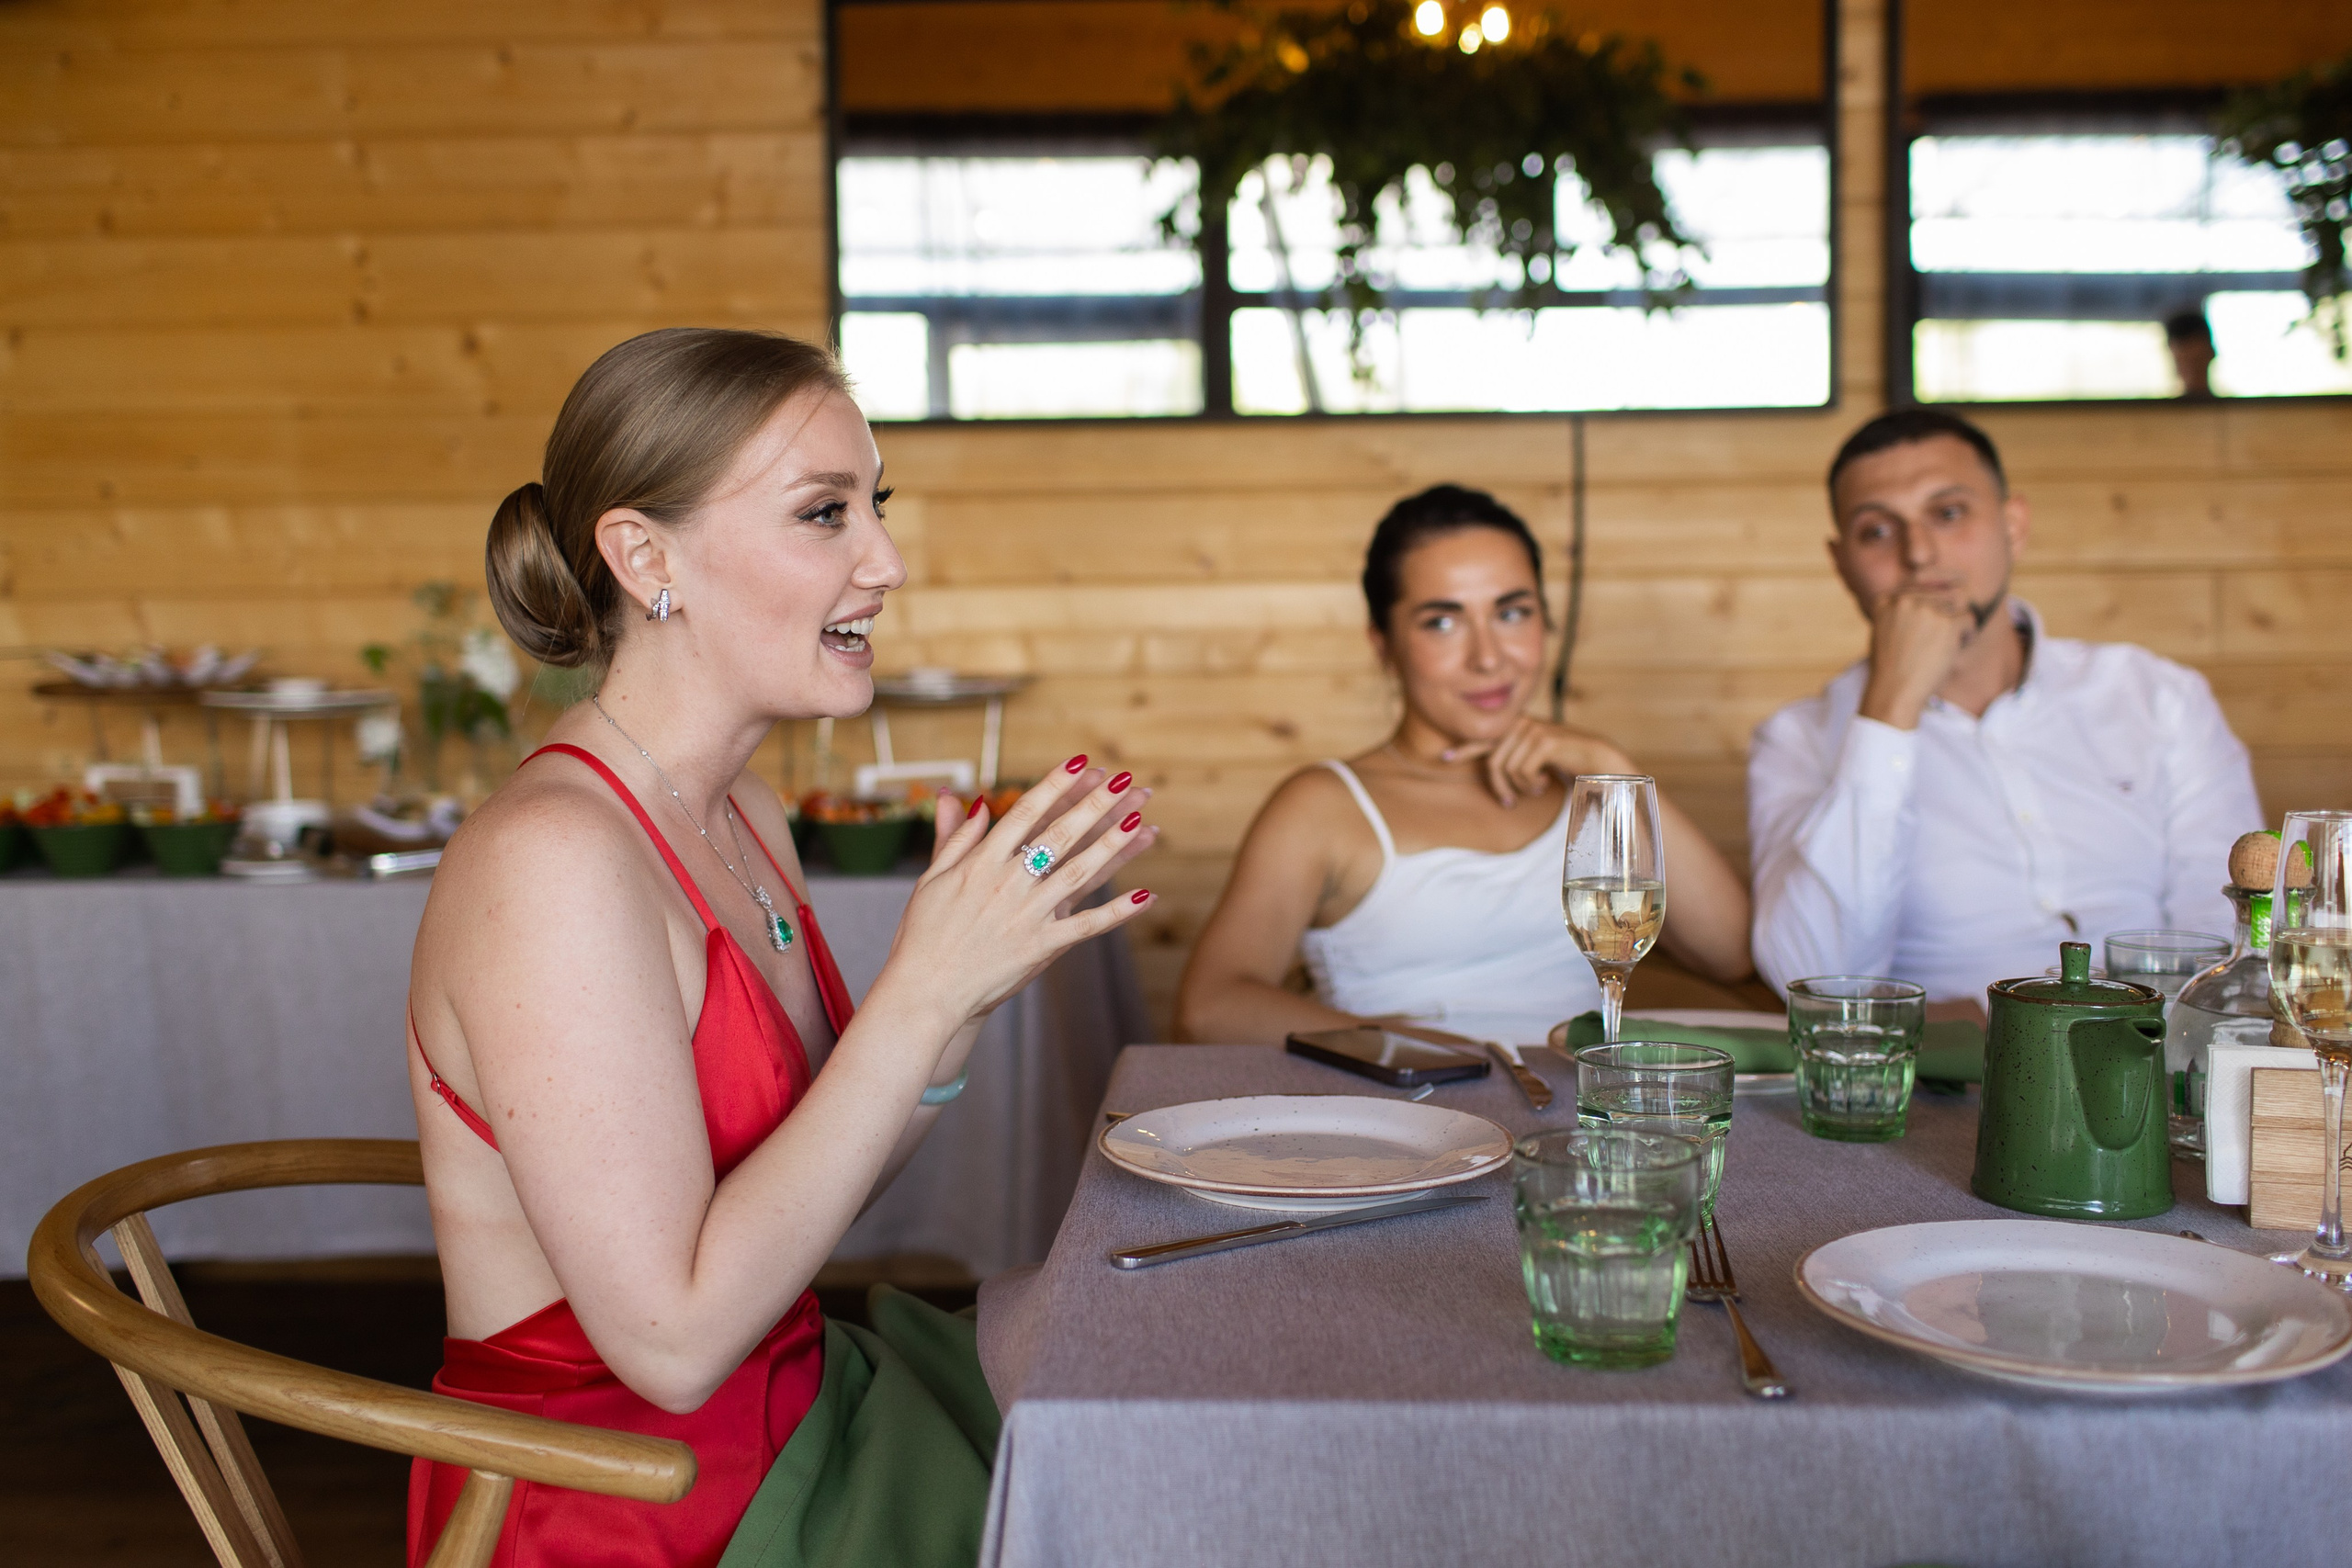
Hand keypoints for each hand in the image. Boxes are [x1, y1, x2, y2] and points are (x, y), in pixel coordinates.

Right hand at [879, 757, 1158, 1029]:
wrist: (925, 990)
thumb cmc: (922, 934)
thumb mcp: (932, 879)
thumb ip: (957, 839)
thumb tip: (974, 801)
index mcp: (981, 862)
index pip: (1026, 813)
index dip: (1056, 785)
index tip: (1082, 763)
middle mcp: (1008, 883)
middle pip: (1060, 834)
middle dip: (1095, 804)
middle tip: (1126, 780)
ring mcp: (1027, 915)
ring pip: (1079, 872)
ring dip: (1113, 846)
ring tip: (1140, 820)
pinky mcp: (1041, 946)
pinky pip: (1086, 926)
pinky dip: (1116, 912)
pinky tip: (1144, 896)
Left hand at [1440, 718, 1631, 808]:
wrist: (1597, 757)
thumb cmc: (1564, 759)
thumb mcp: (1534, 756)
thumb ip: (1513, 756)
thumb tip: (1491, 770)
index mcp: (1517, 726)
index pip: (1483, 736)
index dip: (1464, 747)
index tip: (1446, 758)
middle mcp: (1521, 724)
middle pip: (1492, 761)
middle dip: (1498, 786)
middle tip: (1509, 803)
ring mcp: (1532, 729)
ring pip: (1507, 769)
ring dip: (1520, 787)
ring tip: (1535, 789)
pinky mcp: (1544, 740)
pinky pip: (1522, 771)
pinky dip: (1530, 784)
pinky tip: (1544, 784)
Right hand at [1857, 589, 1972, 729]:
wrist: (1893, 692)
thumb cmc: (1892, 668)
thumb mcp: (1886, 631)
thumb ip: (1903, 610)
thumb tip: (1938, 592)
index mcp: (1885, 601)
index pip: (1919, 578)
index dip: (1941, 581)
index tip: (1959, 581)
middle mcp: (1904, 601)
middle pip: (1944, 590)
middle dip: (1951, 610)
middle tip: (1947, 633)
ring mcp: (1924, 611)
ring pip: (1959, 601)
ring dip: (1960, 621)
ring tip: (1952, 641)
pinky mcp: (1945, 625)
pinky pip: (1969, 619)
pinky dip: (1967, 634)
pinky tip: (1958, 647)